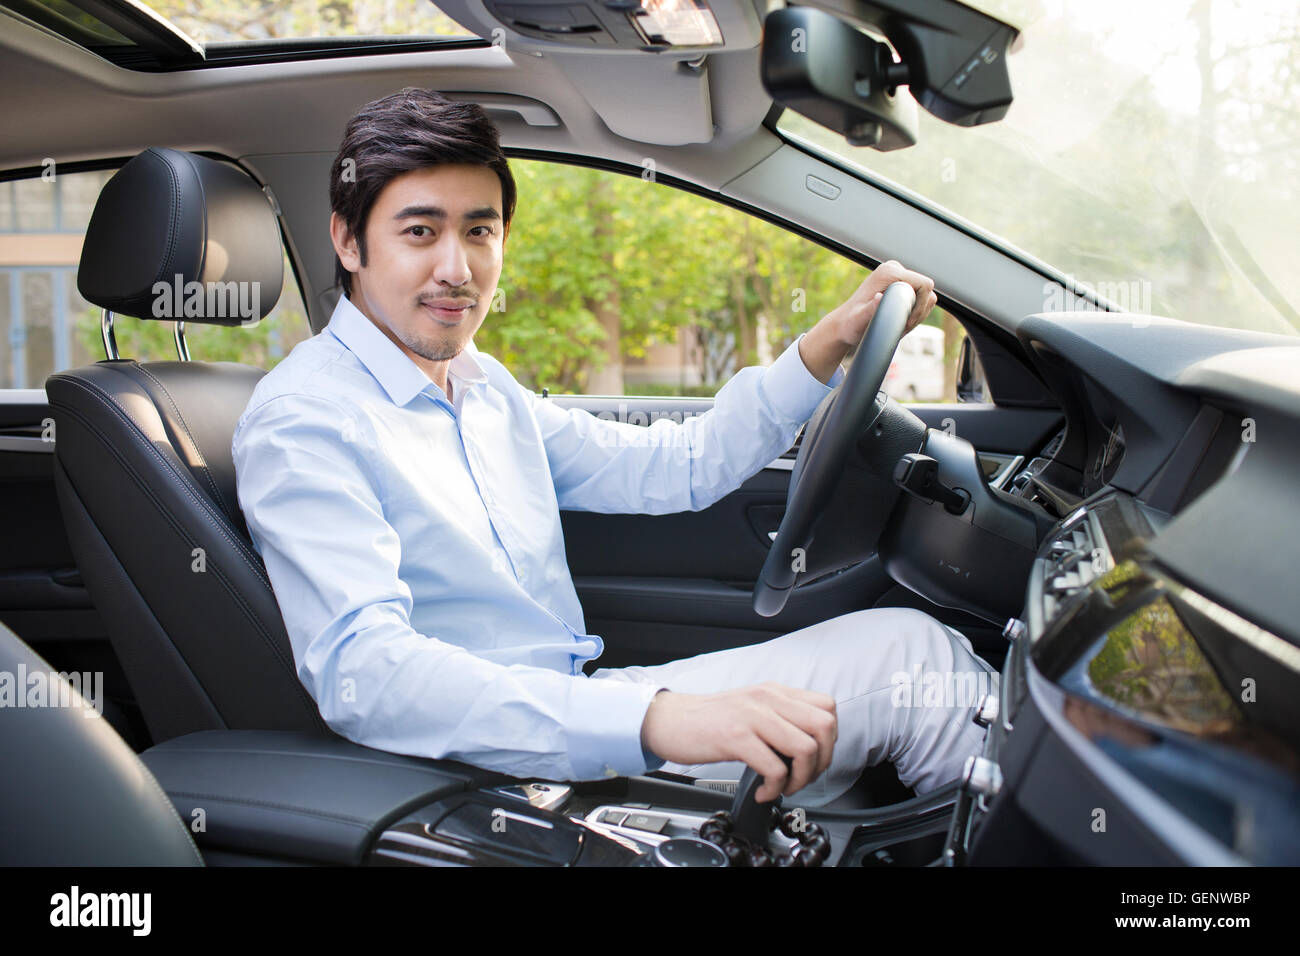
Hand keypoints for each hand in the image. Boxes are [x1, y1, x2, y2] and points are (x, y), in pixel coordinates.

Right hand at [639, 682, 837, 802]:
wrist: (669, 720)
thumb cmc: (708, 720)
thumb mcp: (751, 708)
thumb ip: (779, 718)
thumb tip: (808, 748)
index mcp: (775, 692)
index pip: (827, 707)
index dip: (828, 740)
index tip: (813, 759)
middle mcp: (768, 698)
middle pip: (825, 726)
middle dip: (821, 761)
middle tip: (802, 777)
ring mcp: (752, 716)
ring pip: (805, 748)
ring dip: (800, 778)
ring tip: (783, 787)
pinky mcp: (736, 737)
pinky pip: (774, 767)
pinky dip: (775, 788)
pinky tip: (762, 791)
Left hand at [799, 260, 937, 383]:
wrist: (845, 324)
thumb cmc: (851, 324)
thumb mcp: (860, 320)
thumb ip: (870, 310)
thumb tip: (879, 298)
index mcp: (889, 272)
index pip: (924, 285)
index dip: (921, 307)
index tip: (906, 322)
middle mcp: (894, 269)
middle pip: (927, 291)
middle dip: (919, 312)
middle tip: (902, 326)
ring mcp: (898, 276)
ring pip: (925, 296)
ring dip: (917, 313)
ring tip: (899, 324)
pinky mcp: (900, 284)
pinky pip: (920, 298)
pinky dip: (915, 312)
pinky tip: (900, 321)